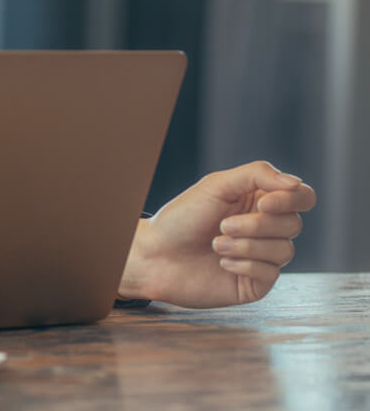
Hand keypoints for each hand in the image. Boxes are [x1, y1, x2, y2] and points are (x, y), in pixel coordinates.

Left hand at [118, 161, 315, 307]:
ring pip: (285, 249)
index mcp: (258, 200)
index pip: (301, 196)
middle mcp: (265, 227)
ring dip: (246, 245)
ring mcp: (262, 256)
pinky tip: (222, 262)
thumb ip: (257, 175)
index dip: (290, 200)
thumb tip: (296, 184)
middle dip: (257, 225)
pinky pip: (271, 273)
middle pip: (293, 223)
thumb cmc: (182, 217)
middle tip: (223, 225)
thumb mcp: (217, 185)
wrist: (156, 254)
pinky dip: (245, 264)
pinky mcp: (256, 282)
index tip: (262, 204)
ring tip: (216, 243)